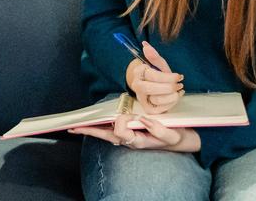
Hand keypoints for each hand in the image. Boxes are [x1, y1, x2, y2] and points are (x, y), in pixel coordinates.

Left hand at [69, 113, 199, 151]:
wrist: (182, 140)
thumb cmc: (177, 137)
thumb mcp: (172, 135)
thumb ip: (159, 130)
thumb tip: (142, 120)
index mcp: (137, 141)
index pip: (119, 131)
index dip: (121, 121)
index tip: (131, 115)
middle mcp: (130, 140)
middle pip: (105, 135)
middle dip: (90, 131)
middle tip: (73, 128)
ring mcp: (129, 136)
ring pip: (106, 133)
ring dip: (93, 128)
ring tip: (78, 126)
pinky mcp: (130, 131)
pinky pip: (112, 129)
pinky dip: (102, 125)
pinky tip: (95, 123)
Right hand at [124, 41, 183, 114]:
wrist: (149, 85)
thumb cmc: (155, 74)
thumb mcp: (157, 64)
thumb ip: (154, 55)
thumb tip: (145, 44)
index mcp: (138, 72)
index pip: (152, 76)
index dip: (168, 77)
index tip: (179, 76)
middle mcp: (137, 86)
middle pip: (151, 89)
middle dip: (169, 88)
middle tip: (180, 85)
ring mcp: (142, 98)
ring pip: (157, 99)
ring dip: (172, 96)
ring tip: (179, 90)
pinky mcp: (148, 108)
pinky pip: (160, 109)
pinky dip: (171, 104)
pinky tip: (175, 97)